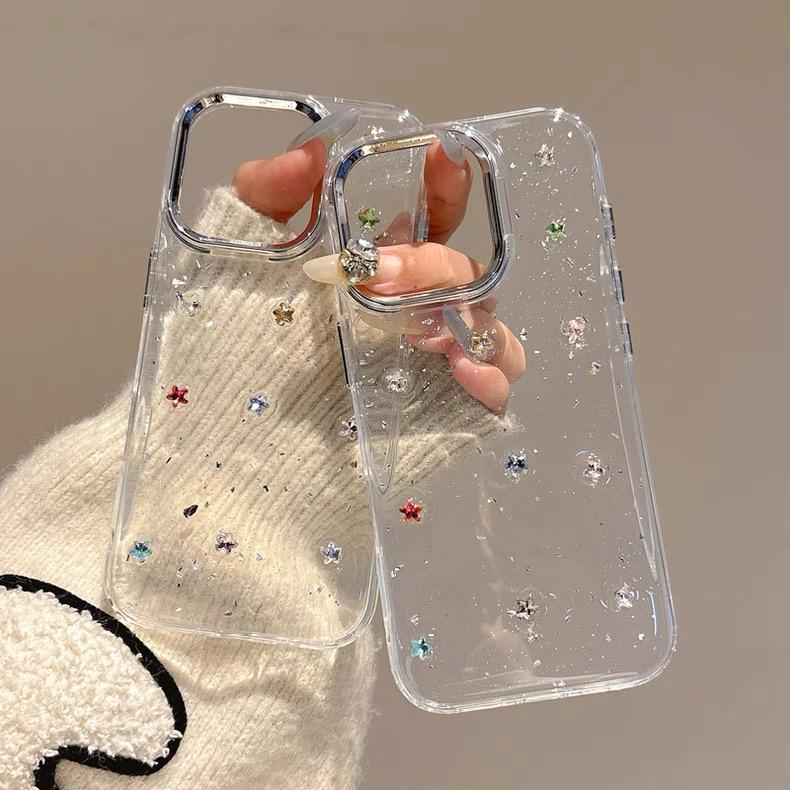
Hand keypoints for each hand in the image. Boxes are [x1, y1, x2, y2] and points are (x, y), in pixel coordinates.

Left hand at [231, 115, 525, 413]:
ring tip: (420, 333)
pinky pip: (496, 390)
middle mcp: (424, 306)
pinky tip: (463, 370)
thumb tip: (309, 154)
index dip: (449, 183)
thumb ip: (269, 192)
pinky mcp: (445, 407)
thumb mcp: (249, 249)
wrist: (243, 409)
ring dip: (466, 320)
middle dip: (427, 267)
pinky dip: (492, 378)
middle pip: (463, 274)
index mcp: (390, 263)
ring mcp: (439, 357)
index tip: (442, 153)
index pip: (439, 215)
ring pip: (491, 328)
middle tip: (372, 278)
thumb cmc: (251, 325)